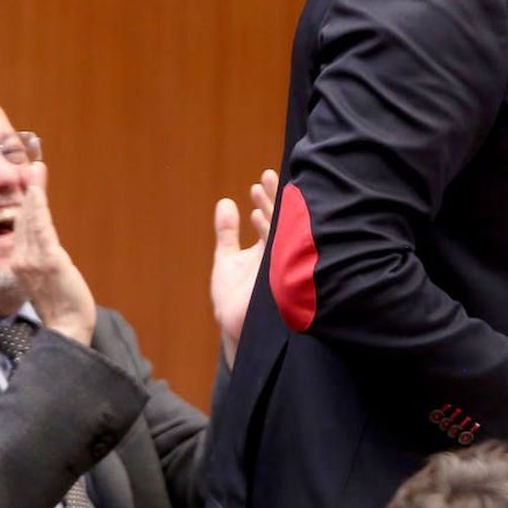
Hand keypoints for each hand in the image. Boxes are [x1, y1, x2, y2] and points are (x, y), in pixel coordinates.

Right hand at [10, 161, 96, 344]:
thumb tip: (44, 243)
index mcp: (19, 262)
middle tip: (31, 165)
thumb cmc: (59, 306)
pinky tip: (38, 192)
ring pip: (30, 218)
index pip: (20, 225)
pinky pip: (40, 229)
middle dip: (27, 189)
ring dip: (34, 191)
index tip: (27, 180)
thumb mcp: (45, 278)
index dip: (24, 202)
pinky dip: (38, 208)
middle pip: (22, 217)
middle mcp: (20, 258)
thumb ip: (41, 259)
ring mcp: (32, 259)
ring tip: (36, 169)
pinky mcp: (48, 261)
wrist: (67, 328)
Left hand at [211, 169, 276, 367]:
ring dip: (271, 210)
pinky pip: (278, 250)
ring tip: (258, 189)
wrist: (235, 330)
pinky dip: (269, 233)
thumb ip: (226, 232)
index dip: (266, 200)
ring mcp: (280, 263)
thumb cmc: (232, 299)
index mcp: (268, 248)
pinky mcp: (279, 276)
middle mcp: (277, 253)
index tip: (258, 183)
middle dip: (274, 198)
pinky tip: (257, 217)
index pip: (271, 218)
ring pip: (282, 231)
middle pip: (280, 220)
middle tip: (267, 177)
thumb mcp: (226, 259)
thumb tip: (224, 203)